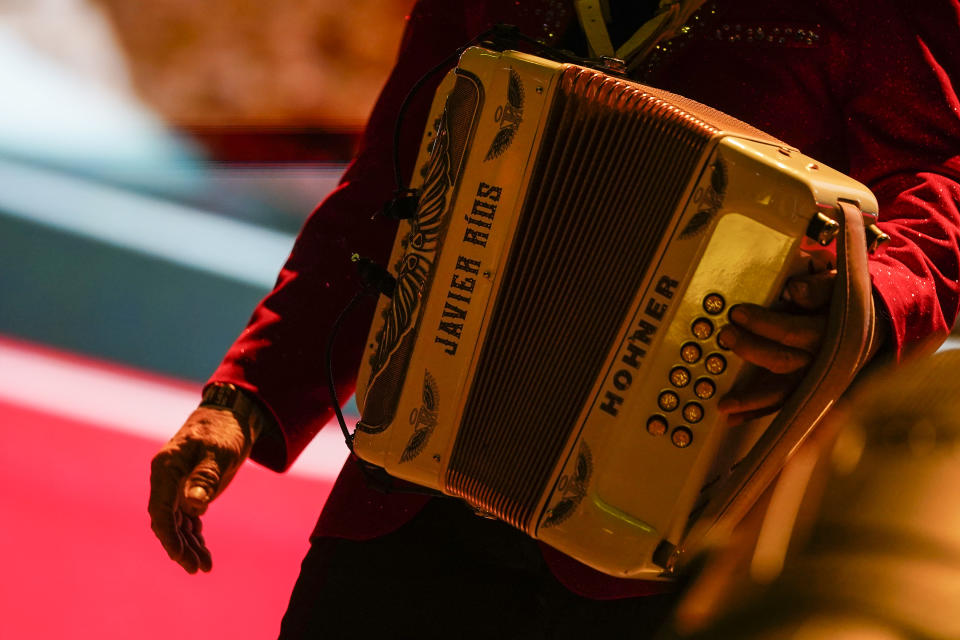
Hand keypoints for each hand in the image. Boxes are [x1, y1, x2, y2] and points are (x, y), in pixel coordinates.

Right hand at [148, 407, 252, 572]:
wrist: (232, 415)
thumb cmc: (224, 431)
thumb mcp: (219, 452)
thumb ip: (205, 477)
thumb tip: (193, 506)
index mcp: (166, 468)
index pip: (160, 509)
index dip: (168, 535)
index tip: (180, 556)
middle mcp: (166, 479)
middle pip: (166, 520)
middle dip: (179, 546)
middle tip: (196, 568)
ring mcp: (176, 485)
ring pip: (177, 523)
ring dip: (187, 545)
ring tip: (203, 567)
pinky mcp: (189, 489)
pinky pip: (187, 518)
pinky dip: (194, 536)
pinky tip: (203, 553)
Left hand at [716, 266, 835, 424]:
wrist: (873, 327)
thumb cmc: (844, 303)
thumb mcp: (838, 288)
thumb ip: (818, 288)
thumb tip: (795, 290)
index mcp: (830, 333)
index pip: (792, 331)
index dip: (763, 323)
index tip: (737, 313)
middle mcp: (823, 362)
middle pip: (783, 361)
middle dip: (751, 350)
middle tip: (725, 335)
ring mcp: (815, 381)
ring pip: (782, 393)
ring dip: (751, 399)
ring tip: (723, 404)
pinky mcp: (807, 392)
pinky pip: (781, 404)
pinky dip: (756, 412)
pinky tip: (733, 418)